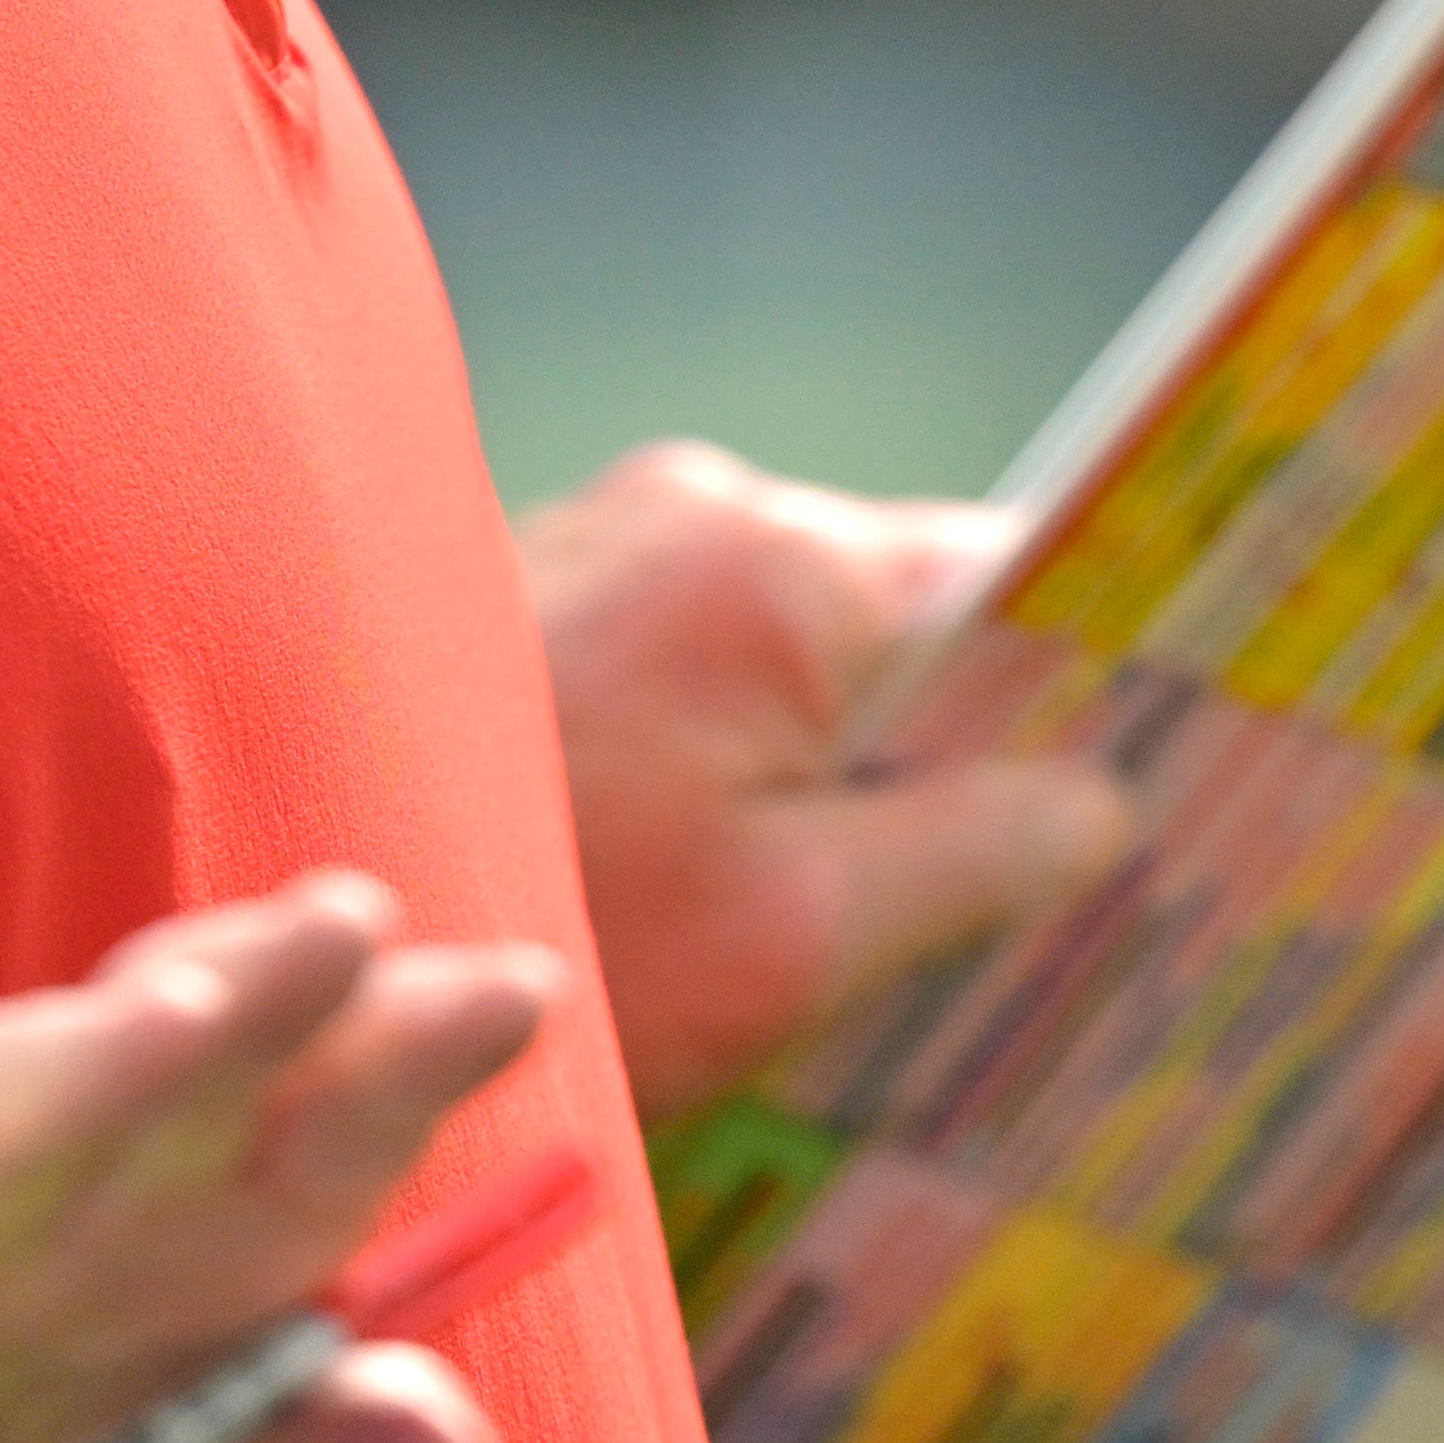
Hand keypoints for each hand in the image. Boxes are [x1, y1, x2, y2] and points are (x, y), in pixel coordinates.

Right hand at [0, 871, 556, 1442]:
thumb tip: (428, 1424)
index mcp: (170, 1254)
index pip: (308, 1136)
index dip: (402, 1059)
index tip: (514, 987)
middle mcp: (33, 1229)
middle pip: (160, 1095)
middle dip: (256, 1001)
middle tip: (355, 917)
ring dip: (72, 1076)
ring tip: (176, 1017)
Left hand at [521, 441, 1135, 1116]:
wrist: (259, 909)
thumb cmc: (535, 922)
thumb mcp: (786, 935)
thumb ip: (968, 851)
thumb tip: (1110, 795)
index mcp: (783, 561)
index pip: (1013, 576)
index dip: (1106, 665)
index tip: (1184, 751)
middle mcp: (696, 507)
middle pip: (908, 617)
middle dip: (970, 739)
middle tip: (1040, 879)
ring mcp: (602, 540)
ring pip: (798, 650)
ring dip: (843, 762)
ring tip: (879, 905)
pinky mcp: (530, 600)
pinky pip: (697, 665)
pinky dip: (739, 756)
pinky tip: (739, 870)